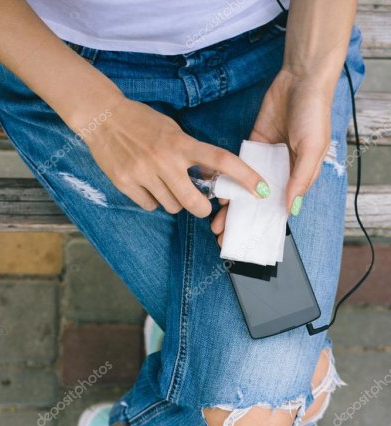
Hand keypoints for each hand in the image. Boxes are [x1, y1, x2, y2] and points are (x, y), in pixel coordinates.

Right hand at [83, 92, 267, 217]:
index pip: (220, 161)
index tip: (261, 189)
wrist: (102, 117)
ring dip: (174, 201)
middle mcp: (165, 160)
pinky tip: (146, 184)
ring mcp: (144, 174)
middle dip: (201, 208)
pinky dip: (152, 200)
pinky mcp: (126, 184)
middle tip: (200, 203)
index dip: (244, 177)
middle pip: (195, 203)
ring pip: (172, 207)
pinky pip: (150, 206)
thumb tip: (212, 178)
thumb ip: (191, 153)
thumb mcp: (173, 131)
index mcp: (180, 143)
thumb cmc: (142, 122)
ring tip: (163, 183)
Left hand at [211, 69, 331, 243]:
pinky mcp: (252, 144)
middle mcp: (281, 172)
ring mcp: (265, 159)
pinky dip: (228, 180)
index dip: (264, 224)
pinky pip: (238, 167)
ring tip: (216, 222)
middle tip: (223, 236)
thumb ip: (300, 179)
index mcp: (299, 177)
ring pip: (245, 188)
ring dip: (232, 205)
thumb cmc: (314, 114)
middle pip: (258, 203)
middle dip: (241, 220)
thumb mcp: (312, 149)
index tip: (249, 240)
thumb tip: (290, 208)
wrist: (300, 79)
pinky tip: (218, 194)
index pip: (279, 208)